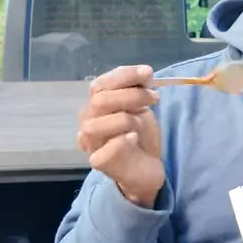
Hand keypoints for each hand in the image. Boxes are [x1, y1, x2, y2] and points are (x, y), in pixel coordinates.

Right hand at [78, 65, 164, 206]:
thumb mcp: (141, 108)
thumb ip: (137, 89)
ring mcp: (91, 144)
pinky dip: (122, 140)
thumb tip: (144, 73)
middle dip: (130, 95)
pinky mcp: (99, 162)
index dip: (123, 76)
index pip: (99, 84)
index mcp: (95, 106)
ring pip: (96, 125)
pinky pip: (106, 149)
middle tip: (154, 98)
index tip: (148, 73)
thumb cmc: (141, 137)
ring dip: (126, 118)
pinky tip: (134, 138)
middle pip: (99, 101)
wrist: (147, 169)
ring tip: (143, 120)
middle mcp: (88, 122)